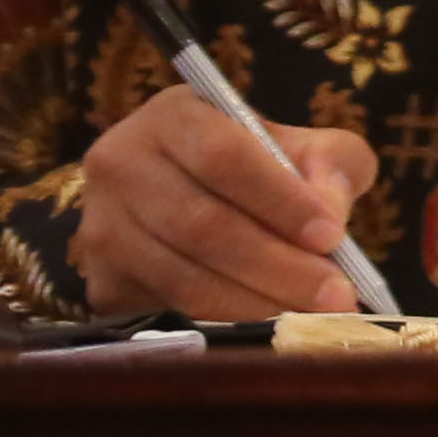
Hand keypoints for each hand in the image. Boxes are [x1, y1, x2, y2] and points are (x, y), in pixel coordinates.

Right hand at [74, 83, 379, 319]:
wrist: (185, 200)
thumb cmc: (254, 166)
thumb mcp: (301, 145)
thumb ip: (329, 164)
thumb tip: (328, 215)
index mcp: (174, 115)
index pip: (224, 156)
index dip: (279, 199)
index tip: (332, 235)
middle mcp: (123, 163)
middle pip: (202, 223)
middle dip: (278, 264)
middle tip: (336, 293)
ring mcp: (102, 224)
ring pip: (183, 273)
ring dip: (256, 299)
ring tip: (314, 313)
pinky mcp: (101, 277)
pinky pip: (168, 303)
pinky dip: (226, 316)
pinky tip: (272, 321)